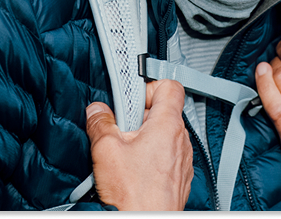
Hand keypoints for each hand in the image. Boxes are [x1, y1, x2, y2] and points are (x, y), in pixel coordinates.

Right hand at [85, 79, 193, 210]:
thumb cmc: (134, 195)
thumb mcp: (106, 150)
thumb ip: (101, 123)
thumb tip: (97, 112)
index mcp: (168, 125)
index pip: (170, 86)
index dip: (148, 88)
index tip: (130, 99)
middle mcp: (181, 139)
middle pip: (164, 112)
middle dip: (140, 117)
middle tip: (121, 129)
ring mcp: (183, 159)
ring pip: (165, 136)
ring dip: (145, 139)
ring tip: (126, 153)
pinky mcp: (180, 176)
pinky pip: (168, 156)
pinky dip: (152, 157)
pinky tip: (135, 170)